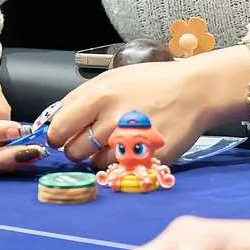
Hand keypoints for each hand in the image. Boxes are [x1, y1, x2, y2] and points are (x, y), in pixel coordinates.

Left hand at [46, 50, 249, 169]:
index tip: (63, 136)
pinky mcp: (146, 158)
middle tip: (93, 140)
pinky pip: (119, 170)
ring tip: (118, 141)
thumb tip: (55, 121)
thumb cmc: (153, 83)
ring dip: (100, 157)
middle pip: (73, 150)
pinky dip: (121, 164)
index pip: (58, 127)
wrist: (195, 91)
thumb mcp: (113, 79)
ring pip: (94, 163)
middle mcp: (111, 118)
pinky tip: (132, 148)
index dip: (58, 135)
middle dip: (78, 148)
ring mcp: (130, 141)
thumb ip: (83, 99)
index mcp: (100, 95)